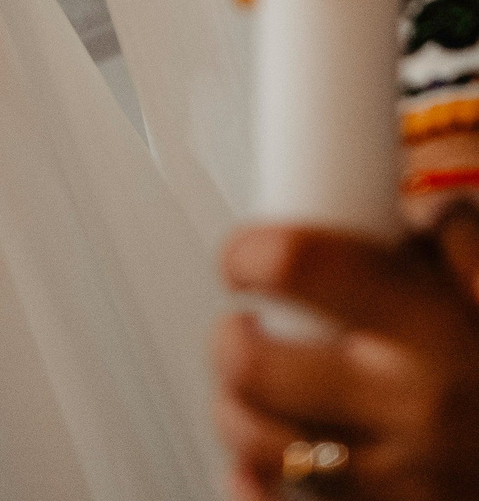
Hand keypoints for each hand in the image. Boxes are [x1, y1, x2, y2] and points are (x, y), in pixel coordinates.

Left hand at [214, 214, 478, 499]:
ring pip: (262, 444)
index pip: (300, 265)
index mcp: (434, 325)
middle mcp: (414, 406)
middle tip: (243, 325)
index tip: (244, 257)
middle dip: (232, 338)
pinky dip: (258, 484)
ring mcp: (402, 480)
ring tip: (249, 388)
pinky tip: (257, 461)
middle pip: (256, 365)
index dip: (250, 253)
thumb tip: (380, 205)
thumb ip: (446, 230)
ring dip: (237, 411)